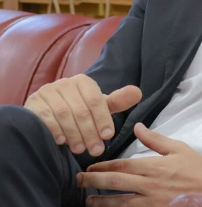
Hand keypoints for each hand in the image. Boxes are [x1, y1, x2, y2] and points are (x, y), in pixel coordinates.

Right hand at [24, 74, 140, 155]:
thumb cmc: (80, 110)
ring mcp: (47, 92)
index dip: (103, 119)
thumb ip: (117, 101)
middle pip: (80, 110)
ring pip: (64, 115)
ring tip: (81, 149)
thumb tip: (137, 92)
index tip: (108, 136)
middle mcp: (64, 83)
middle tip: (96, 150)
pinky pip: (46, 118)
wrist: (49, 113)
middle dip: (90, 132)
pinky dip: (56, 131)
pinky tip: (63, 142)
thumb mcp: (100, 106)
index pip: (95, 100)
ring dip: (74, 135)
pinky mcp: (34, 103)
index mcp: (83, 82)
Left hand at [79, 123, 201, 205]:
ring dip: (100, 202)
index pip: (121, 165)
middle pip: (114, 183)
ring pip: (119, 203)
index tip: (89, 166)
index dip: (102, 166)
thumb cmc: (197, 168)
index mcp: (154, 166)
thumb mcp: (178, 148)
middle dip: (93, 182)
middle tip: (78, 182)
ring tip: (87, 201)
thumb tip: (139, 126)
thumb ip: (155, 139)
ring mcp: (151, 202)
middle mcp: (149, 184)